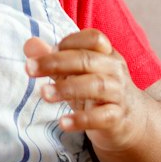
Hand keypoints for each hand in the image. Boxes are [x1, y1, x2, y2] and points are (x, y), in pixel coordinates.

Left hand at [22, 29, 148, 154]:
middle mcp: (114, 70)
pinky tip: (63, 122)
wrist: (131, 122)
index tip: (44, 53)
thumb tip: (29, 44)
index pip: (93, 38)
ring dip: (67, 88)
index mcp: (106, 54)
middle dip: (56, 62)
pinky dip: (82, 119)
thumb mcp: (76, 74)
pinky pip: (101, 117)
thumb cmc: (98, 93)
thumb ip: (54, 60)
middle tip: (29, 69)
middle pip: (88, 60)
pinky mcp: (117, 118)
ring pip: (95, 86)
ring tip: (44, 94)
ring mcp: (118, 94)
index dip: (68, 42)